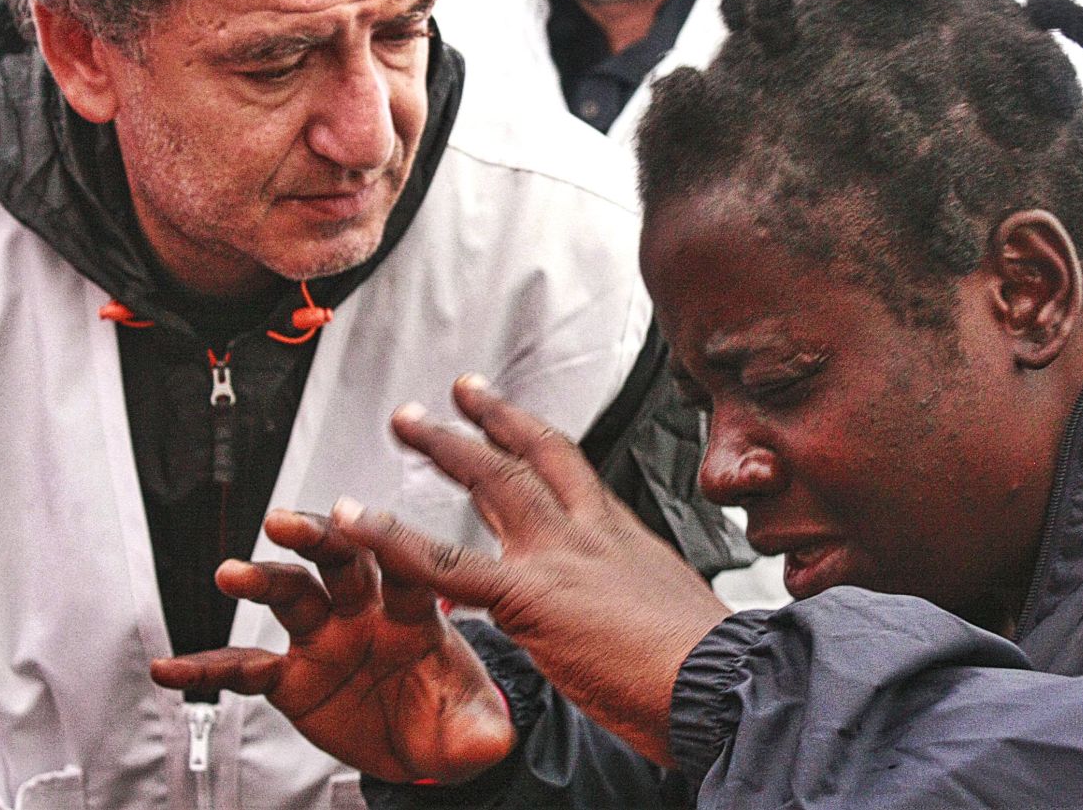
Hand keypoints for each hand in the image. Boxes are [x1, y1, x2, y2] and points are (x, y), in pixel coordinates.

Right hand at [148, 509, 513, 783]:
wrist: (424, 745)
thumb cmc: (451, 714)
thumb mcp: (475, 729)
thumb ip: (482, 731)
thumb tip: (494, 739)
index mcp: (418, 615)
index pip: (409, 571)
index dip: (391, 545)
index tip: (370, 522)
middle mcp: (366, 613)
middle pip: (342, 561)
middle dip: (317, 536)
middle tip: (287, 521)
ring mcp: (325, 639)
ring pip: (292, 596)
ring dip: (262, 580)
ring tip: (232, 573)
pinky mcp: (291, 676)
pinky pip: (245, 668)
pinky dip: (208, 667)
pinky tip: (173, 668)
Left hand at [334, 374, 731, 766]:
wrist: (724, 687)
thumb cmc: (706, 668)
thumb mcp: (665, 610)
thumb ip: (624, 594)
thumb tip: (609, 606)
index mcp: (620, 535)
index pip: (568, 466)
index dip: (528, 430)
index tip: (498, 407)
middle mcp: (590, 531)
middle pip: (528, 457)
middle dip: (483, 421)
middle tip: (449, 396)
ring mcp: (560, 557)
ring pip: (492, 484)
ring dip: (444, 447)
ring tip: (405, 422)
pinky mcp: (532, 596)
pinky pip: (449, 563)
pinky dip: (396, 539)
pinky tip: (358, 522)